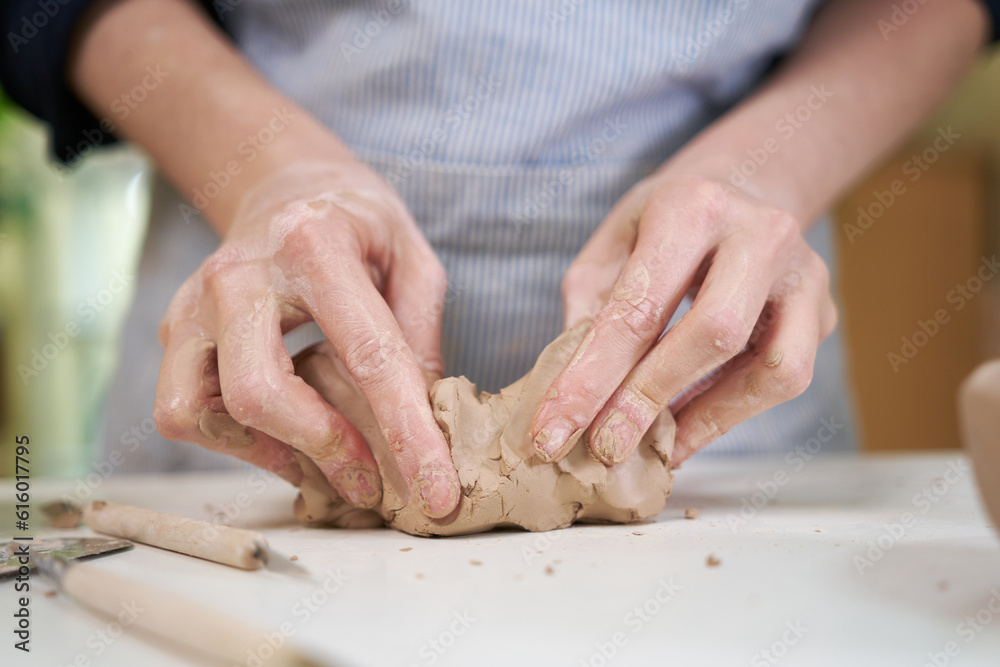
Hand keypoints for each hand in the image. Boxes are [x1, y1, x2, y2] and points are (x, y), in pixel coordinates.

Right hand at [154, 161, 460, 516]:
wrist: (281, 183)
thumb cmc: (355, 220)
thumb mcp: (412, 255)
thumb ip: (421, 332)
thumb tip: (424, 419)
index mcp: (315, 246)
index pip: (367, 355)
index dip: (407, 432)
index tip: (438, 493)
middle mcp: (240, 274)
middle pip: (260, 393)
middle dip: (325, 451)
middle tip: (375, 484)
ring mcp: (194, 303)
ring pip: (204, 412)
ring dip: (273, 453)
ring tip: (329, 461)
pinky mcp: (173, 328)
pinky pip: (185, 412)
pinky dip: (235, 441)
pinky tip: (284, 436)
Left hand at [531, 174, 836, 466]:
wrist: (742, 187)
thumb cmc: (664, 221)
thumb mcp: (612, 242)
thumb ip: (590, 307)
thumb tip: (575, 391)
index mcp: (693, 206)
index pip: (639, 305)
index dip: (593, 376)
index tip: (554, 430)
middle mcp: (761, 232)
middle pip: (713, 333)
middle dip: (649, 399)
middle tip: (604, 447)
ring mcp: (803, 273)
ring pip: (771, 368)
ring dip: (704, 418)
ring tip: (650, 447)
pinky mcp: (822, 312)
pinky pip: (783, 379)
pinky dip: (729, 415)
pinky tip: (684, 431)